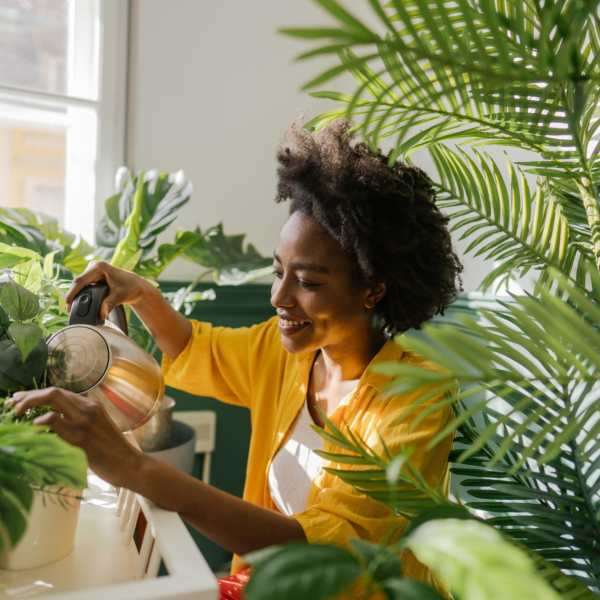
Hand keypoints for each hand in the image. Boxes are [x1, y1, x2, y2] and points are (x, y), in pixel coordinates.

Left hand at [9, 387, 143, 487]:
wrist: (129, 463)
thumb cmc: (111, 450)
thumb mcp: (95, 428)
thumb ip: (76, 421)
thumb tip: (51, 420)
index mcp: (91, 405)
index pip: (58, 393)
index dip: (35, 394)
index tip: (19, 401)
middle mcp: (88, 408)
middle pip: (53, 392)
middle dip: (28, 397)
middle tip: (12, 405)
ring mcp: (86, 422)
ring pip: (54, 401)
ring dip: (30, 404)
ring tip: (16, 413)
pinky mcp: (83, 437)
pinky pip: (58, 422)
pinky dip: (43, 421)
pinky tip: (35, 426)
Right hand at [66, 261, 153, 319]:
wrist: (137, 286)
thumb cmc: (131, 288)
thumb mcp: (120, 296)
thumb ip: (109, 304)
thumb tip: (101, 314)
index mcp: (99, 267)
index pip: (81, 280)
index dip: (72, 292)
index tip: (67, 303)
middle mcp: (94, 266)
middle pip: (78, 283)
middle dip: (73, 296)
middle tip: (69, 310)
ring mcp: (93, 271)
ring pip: (80, 285)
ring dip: (76, 296)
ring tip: (71, 310)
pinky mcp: (93, 277)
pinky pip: (84, 287)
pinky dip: (81, 295)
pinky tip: (78, 305)